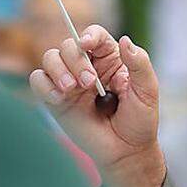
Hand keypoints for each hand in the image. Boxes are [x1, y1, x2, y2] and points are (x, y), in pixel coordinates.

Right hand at [29, 25, 165, 186]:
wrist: (126, 151)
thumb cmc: (139, 120)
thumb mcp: (147, 90)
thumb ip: (139, 64)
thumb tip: (125, 40)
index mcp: (110, 58)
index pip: (95, 35)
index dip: (89, 35)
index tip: (87, 44)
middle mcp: (87, 66)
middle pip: (68, 45)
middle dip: (76, 61)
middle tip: (89, 83)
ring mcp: (69, 82)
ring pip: (50, 58)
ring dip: (58, 69)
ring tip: (71, 89)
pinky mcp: (55, 100)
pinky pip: (38, 80)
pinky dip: (44, 85)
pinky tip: (59, 98)